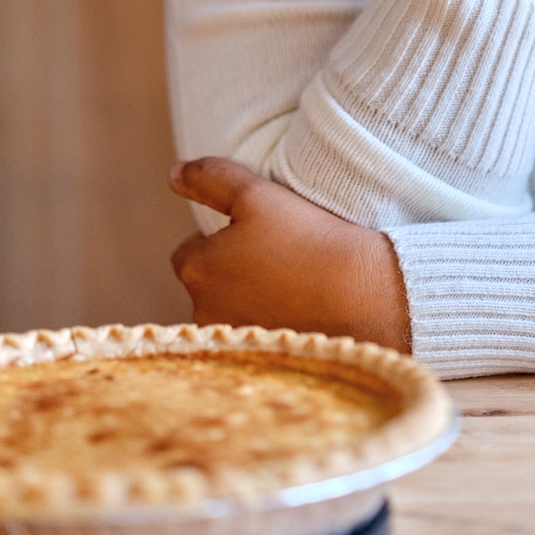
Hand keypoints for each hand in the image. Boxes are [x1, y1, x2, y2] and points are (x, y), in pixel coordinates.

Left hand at [168, 157, 410, 351]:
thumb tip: (173, 174)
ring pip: (231, 314)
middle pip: (208, 287)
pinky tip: (298, 312)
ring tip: (290, 285)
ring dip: (248, 302)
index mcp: (196, 269)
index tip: (252, 236)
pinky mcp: (261, 361)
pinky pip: (256, 339)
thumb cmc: (307, 239)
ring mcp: (232, 342)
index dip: (217, 242)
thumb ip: (209, 178)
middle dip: (229, 274)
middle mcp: (203, 312)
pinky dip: (269, 326)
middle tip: (274, 258)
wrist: (362, 295)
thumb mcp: (256, 194)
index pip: (188, 254)